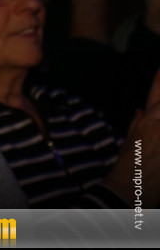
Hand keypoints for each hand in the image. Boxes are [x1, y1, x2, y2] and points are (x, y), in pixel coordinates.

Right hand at [105, 68, 159, 205]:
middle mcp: (159, 124)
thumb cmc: (127, 167)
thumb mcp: (128, 141)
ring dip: (159, 123)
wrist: (129, 192)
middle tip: (157, 122)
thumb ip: (136, 124)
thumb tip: (140, 111)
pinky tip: (158, 148)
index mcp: (147, 120)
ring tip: (156, 136)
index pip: (156, 92)